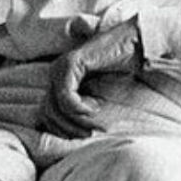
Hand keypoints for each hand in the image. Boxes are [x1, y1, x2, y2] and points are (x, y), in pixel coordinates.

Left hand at [37, 18, 140, 137]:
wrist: (134, 45)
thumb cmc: (121, 71)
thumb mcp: (97, 97)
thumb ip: (82, 110)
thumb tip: (72, 135)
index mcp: (59, 81)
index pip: (46, 115)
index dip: (62, 131)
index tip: (84, 134)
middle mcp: (55, 73)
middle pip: (47, 114)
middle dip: (68, 130)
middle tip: (89, 133)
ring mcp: (61, 67)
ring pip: (55, 108)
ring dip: (76, 121)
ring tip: (95, 123)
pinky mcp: (71, 64)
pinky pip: (66, 97)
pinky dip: (79, 108)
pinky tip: (95, 108)